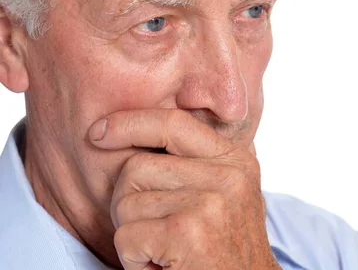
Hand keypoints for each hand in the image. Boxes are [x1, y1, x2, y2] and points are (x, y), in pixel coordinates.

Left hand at [89, 109, 280, 269]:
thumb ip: (199, 163)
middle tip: (153, 231)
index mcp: (237, 161)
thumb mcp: (227, 196)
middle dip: (129, 201)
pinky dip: (133, 259)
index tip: (100, 132)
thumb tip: (140, 132)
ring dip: (133, 234)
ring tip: (164, 250)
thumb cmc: (226, 251)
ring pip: (127, 202)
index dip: (130, 123)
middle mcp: (229, 176)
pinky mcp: (188, 232)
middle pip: (137, 166)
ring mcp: (210, 203)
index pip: (174, 123)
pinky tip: (161, 267)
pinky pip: (126, 235)